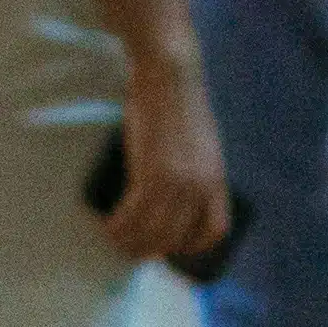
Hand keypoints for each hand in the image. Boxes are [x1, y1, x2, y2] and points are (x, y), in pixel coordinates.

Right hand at [105, 64, 235, 264]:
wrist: (169, 76)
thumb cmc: (179, 104)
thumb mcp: (200, 143)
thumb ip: (195, 170)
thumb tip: (176, 192)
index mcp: (218, 180)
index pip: (214, 230)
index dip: (193, 246)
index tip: (172, 248)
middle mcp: (201, 187)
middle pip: (176, 237)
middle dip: (152, 250)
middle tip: (132, 250)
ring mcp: (177, 182)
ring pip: (151, 231)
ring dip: (130, 242)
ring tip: (114, 240)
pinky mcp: (151, 173)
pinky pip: (133, 214)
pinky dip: (119, 226)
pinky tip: (109, 227)